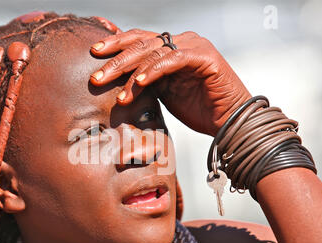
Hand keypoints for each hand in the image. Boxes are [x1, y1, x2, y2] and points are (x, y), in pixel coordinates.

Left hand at [90, 29, 251, 136]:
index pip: (138, 41)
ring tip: (109, 83)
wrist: (228, 121)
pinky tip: (139, 81)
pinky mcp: (204, 56)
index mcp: (170, 49)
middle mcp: (181, 43)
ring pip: (153, 51)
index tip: (93, 53)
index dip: (115, 44)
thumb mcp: (163, 93)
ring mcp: (193, 46)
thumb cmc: (197, 109)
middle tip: (96, 74)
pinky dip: (154, 70)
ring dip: (128, 69)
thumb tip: (117, 83)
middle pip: (141, 43)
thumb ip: (145, 82)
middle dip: (115, 58)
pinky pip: (173, 59)